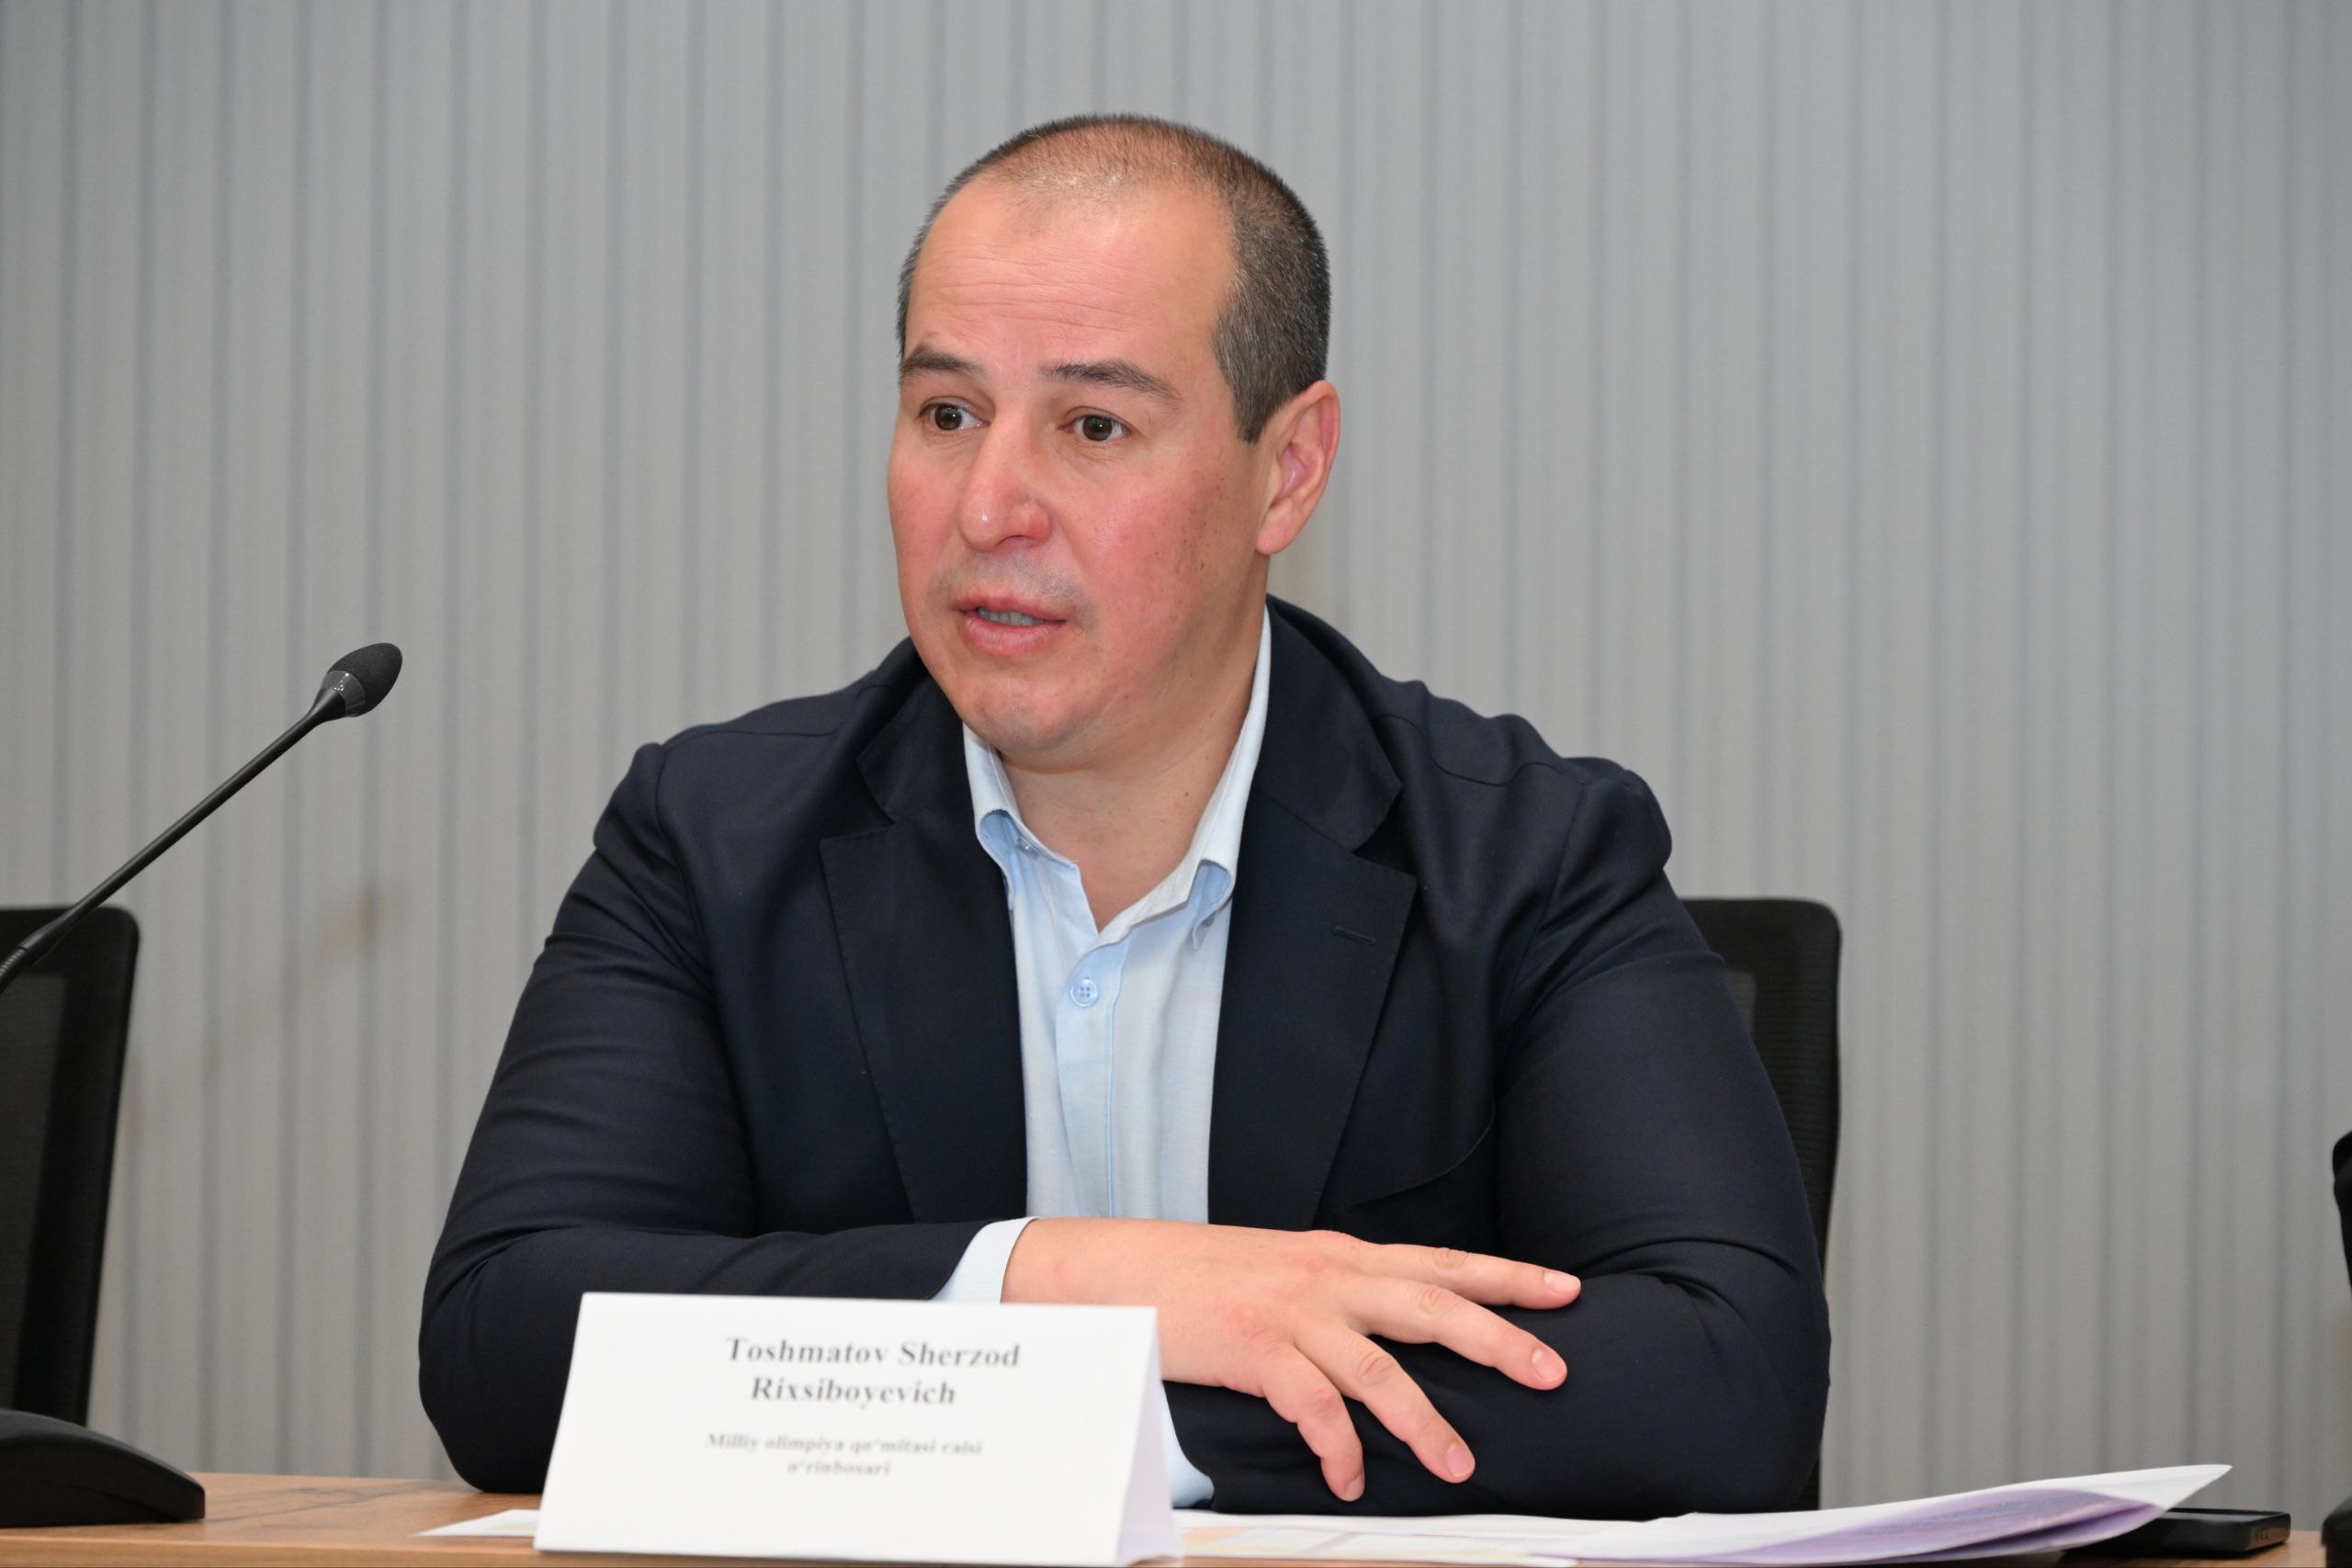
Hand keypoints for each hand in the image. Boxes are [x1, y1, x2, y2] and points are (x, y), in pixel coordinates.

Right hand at [1001, 1218, 1577, 1500]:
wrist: (1123, 1270)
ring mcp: (1294, 1313)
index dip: (1508, 1275)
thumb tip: (1399, 1317)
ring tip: (1457, 1463)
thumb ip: (1344, 1288)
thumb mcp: (1288, 1267)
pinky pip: (1313, 1407)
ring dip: (1424, 1420)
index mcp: (1343, 1255)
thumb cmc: (1206, 1274)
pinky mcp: (1256, 1351)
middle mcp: (1329, 1277)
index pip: (1442, 1261)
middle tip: (1551, 1370)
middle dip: (1499, 1337)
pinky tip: (1350, 1477)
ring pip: (1379, 1368)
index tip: (1565, 1289)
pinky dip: (1338, 1448)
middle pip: (1433, 1304)